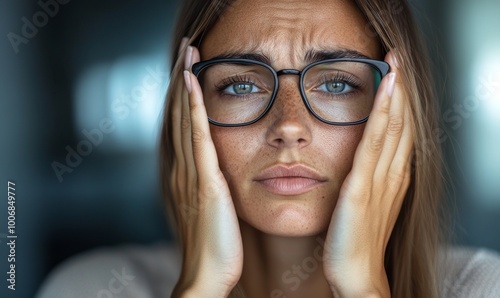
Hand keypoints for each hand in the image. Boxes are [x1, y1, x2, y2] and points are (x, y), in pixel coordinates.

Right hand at [170, 40, 242, 297]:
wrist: (208, 273)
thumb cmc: (215, 246)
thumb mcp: (214, 210)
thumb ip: (213, 186)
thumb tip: (219, 171)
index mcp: (188, 175)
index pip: (184, 127)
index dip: (184, 97)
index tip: (189, 70)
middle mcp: (184, 169)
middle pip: (179, 116)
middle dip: (181, 81)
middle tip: (185, 50)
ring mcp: (191, 174)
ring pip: (184, 120)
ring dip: (185, 86)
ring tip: (187, 56)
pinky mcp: (205, 181)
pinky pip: (197, 137)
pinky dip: (193, 110)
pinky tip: (193, 87)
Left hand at [322, 51, 412, 296]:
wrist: (355, 273)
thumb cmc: (355, 240)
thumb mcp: (365, 202)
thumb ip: (366, 178)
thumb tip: (360, 156)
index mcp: (392, 177)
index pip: (400, 131)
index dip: (400, 101)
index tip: (395, 73)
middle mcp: (392, 174)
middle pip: (402, 124)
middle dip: (401, 89)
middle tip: (397, 57)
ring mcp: (380, 180)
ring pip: (393, 128)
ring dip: (395, 94)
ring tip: (394, 63)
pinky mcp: (362, 188)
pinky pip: (374, 144)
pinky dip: (382, 115)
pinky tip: (384, 92)